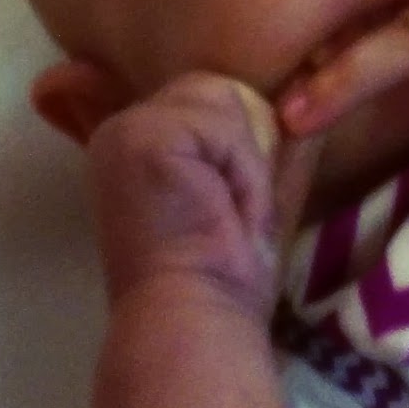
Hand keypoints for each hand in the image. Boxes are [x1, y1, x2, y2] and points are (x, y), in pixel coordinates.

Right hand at [85, 73, 321, 318]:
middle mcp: (121, 128)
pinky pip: (226, 123)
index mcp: (136, 144)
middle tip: (224, 212)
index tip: (227, 206)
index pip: (208, 105)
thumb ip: (248, 141)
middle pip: (218, 94)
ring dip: (243, 161)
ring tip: (225, 211)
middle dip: (241, 152)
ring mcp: (128, 126)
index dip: (237, 148)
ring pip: (226, 101)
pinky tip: (220, 208)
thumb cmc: (221, 271)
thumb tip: (287, 93)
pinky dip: (241, 169)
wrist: (192, 314)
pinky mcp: (146, 133)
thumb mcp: (238, 190)